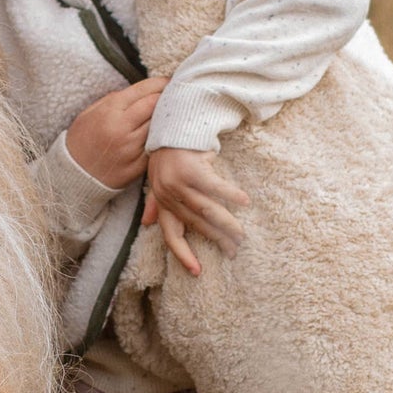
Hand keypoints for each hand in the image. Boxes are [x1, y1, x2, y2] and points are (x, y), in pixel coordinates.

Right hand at [65, 75, 164, 190]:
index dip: (160, 83)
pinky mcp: (138, 166)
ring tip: (173, 112)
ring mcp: (132, 148)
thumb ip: (114, 100)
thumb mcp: (90, 113)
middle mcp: (123, 128)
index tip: (168, 81)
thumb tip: (141, 91)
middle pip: (156, 106)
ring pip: (160, 126)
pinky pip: (157, 146)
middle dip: (167, 97)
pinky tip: (165, 133)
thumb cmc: (81, 141)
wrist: (74, 175)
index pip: (144, 91)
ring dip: (167, 118)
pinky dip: (162, 138)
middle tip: (175, 94)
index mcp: (110, 111)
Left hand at [144, 146, 248, 276]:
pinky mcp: (193, 168)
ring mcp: (179, 182)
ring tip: (241, 234)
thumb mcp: (157, 177)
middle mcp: (167, 194)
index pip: (170, 234)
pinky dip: (231, 195)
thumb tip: (147, 223)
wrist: (174, 121)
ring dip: (226, 223)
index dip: (182, 254)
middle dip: (216, 239)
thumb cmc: (169, 152)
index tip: (197, 271)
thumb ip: (154, 201)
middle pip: (196, 224)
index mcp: (160, 200)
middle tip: (234, 250)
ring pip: (207, 210)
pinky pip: (216, 187)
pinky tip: (245, 201)